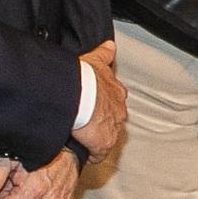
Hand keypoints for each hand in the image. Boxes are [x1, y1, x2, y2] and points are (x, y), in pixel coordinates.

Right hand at [74, 40, 126, 157]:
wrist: (78, 94)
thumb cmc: (83, 77)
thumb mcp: (95, 60)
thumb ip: (104, 54)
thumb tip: (110, 45)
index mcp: (116, 92)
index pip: (114, 101)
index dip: (104, 104)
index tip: (96, 107)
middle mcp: (119, 111)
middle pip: (113, 120)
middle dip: (103, 122)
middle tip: (87, 123)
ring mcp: (113, 129)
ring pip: (108, 136)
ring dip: (97, 138)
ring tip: (83, 138)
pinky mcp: (103, 144)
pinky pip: (99, 153)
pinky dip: (92, 153)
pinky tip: (83, 151)